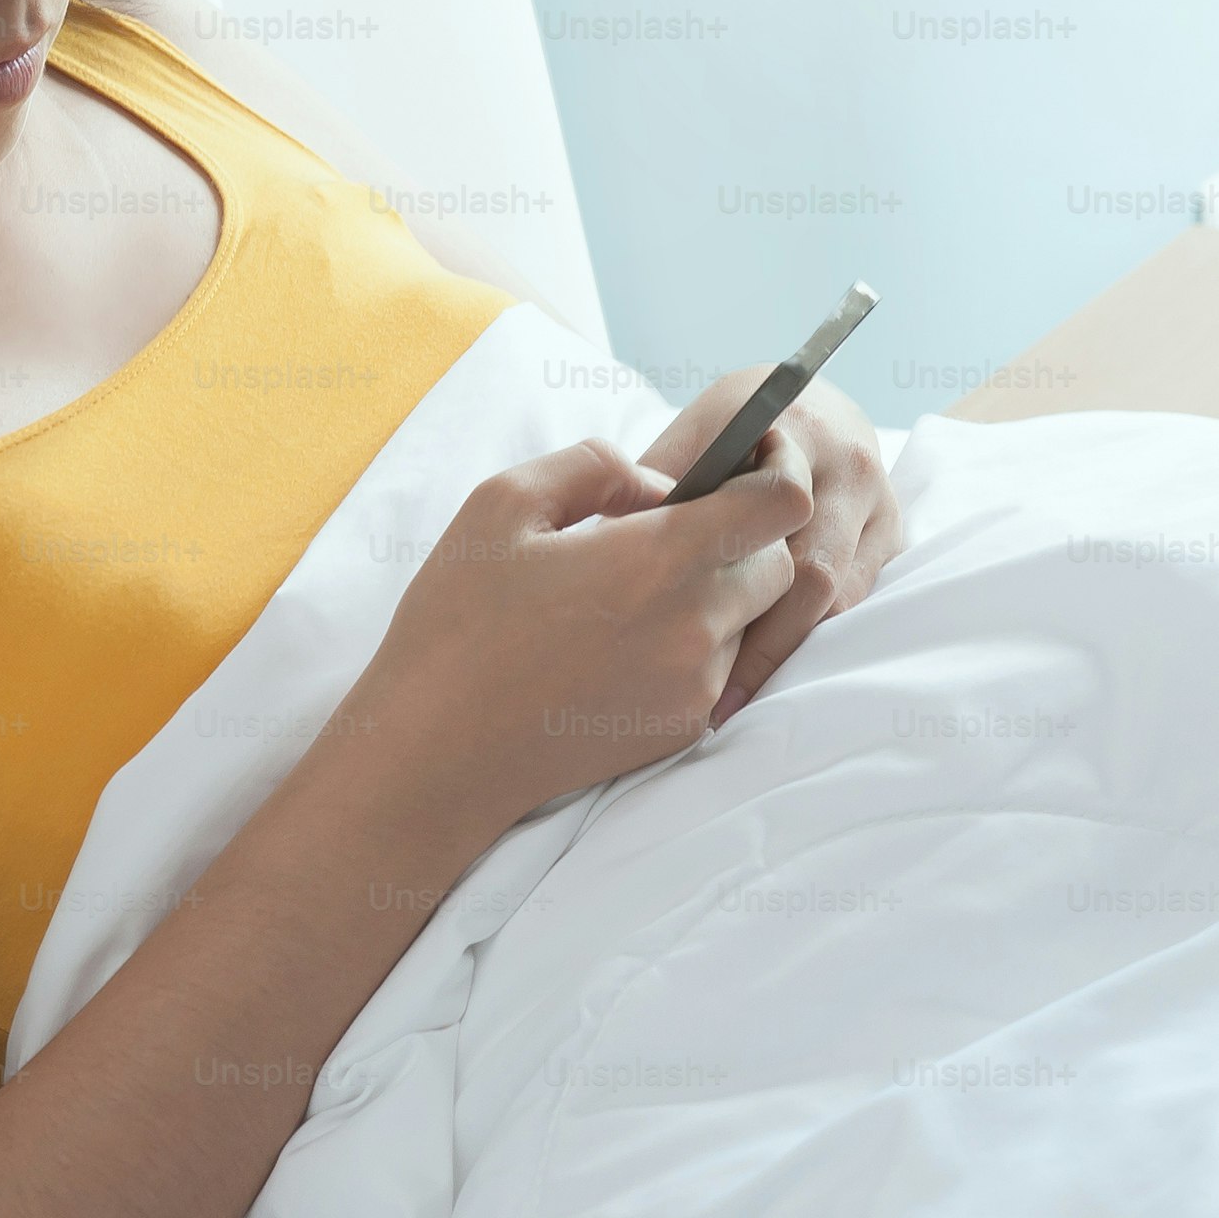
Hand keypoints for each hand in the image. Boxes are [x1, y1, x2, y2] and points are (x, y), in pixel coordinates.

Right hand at [345, 438, 812, 838]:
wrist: (436, 753)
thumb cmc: (459, 622)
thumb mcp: (504, 503)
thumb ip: (597, 467)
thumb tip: (661, 485)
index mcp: (659, 559)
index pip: (782, 505)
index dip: (772, 472)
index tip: (743, 465)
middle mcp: (695, 626)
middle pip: (777, 563)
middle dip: (741, 537)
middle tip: (665, 535)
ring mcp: (696, 686)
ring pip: (750, 619)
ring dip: (716, 595)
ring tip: (631, 596)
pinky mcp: (683, 729)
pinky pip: (720, 669)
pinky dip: (692, 646)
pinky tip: (620, 645)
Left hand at [640, 373, 904, 724]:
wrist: (805, 405)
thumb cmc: (732, 430)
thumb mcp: (692, 436)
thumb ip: (659, 484)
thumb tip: (612, 546)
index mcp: (797, 429)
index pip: (775, 513)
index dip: (736, 576)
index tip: (692, 630)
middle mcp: (850, 465)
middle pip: (813, 573)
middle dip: (763, 640)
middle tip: (717, 699)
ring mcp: (879, 504)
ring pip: (839, 599)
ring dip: (788, 648)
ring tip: (735, 697)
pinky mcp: (891, 537)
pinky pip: (857, 605)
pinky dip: (812, 640)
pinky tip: (769, 672)